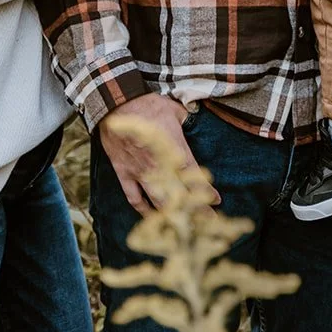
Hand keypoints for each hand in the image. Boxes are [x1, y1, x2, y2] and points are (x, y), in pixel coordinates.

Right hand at [98, 92, 219, 214]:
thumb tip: (196, 121)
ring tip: (184, 227)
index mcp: (173, 149)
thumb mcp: (174, 109)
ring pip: (158, 201)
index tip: (216, 201)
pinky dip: (142, 209)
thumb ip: (187, 120)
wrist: (115, 103)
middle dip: (195, 211)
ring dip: (172, 216)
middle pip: (179, 195)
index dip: (205, 191)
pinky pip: (133, 197)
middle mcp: (158, 166)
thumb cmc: (147, 104)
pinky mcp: (124, 173)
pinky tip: (151, 216)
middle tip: (209, 222)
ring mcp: (140, 172)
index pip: (193, 176)